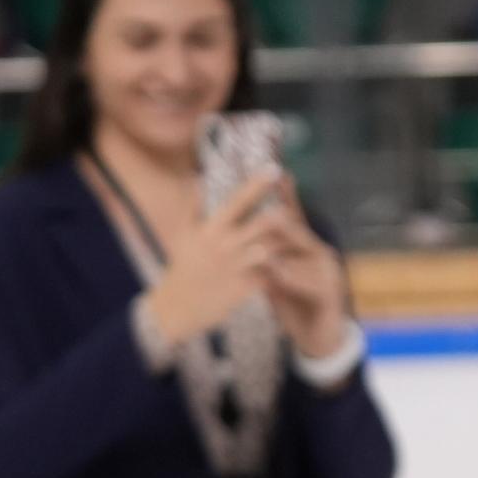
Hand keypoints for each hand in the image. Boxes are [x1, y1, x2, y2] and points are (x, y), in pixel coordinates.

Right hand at [141, 177, 290, 346]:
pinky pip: (269, 276)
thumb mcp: (184, 236)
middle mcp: (223, 246)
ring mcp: (235, 268)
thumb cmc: (183, 268)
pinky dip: (283, 270)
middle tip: (294, 205)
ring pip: (268, 250)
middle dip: (278, 215)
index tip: (274, 168)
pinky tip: (296, 266)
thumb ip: (193, 207)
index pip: (236, 201)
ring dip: (286, 243)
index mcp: (210, 230)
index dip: (256, 184)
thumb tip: (196, 178)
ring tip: (301, 236)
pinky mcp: (244, 289)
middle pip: (258, 225)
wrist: (176, 308)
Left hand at [247, 176, 352, 359]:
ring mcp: (329, 275)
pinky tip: (277, 273)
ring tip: (266, 246)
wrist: (316, 338)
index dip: (288, 196)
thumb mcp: (273, 276)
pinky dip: (294, 278)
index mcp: (305, 247)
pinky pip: (312, 284)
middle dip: (284, 220)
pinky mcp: (331, 297)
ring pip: (307, 256)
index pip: (295, 217)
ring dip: (286, 250)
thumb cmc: (293, 303)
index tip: (278, 173)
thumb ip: (259, 254)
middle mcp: (321, 255)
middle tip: (267, 210)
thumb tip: (236, 230)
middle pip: (301, 232)